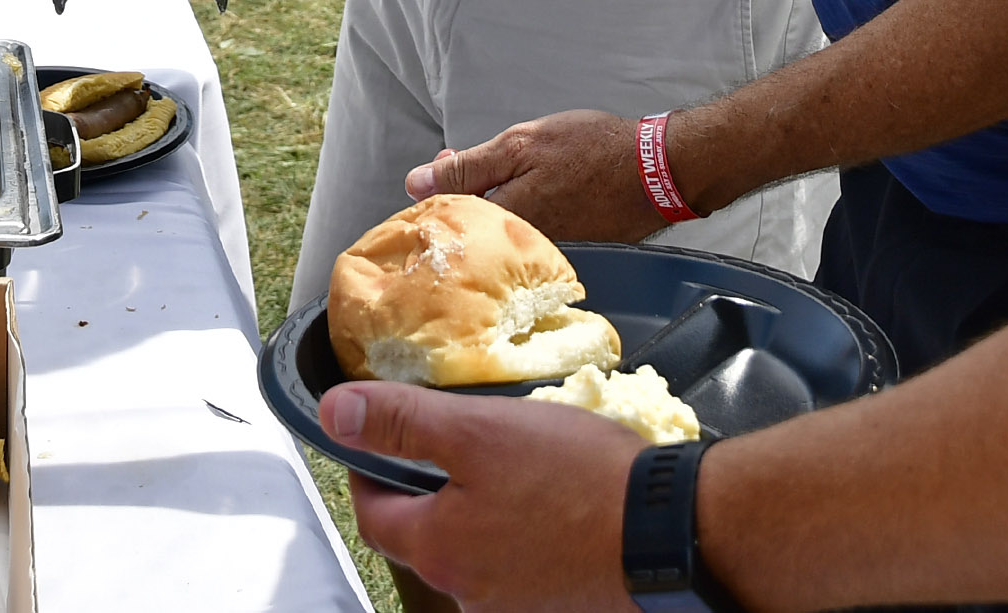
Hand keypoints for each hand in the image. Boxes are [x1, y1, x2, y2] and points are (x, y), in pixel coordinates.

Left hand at [324, 384, 641, 610]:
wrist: (672, 533)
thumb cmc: (581, 483)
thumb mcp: (479, 430)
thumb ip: (402, 423)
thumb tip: (335, 414)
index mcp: (439, 550)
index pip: (372, 515)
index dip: (367, 472)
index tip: (376, 443)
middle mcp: (472, 594)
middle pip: (425, 538)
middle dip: (429, 493)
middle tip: (454, 447)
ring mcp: (519, 607)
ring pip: (478, 554)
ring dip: (484, 516)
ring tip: (518, 470)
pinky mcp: (560, 607)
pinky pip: (525, 568)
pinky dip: (528, 537)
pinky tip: (557, 505)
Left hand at [407, 110, 664, 243]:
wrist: (656, 170)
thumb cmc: (592, 150)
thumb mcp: (520, 144)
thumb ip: (468, 167)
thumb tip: (417, 182)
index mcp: (503, 221)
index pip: (450, 221)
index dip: (437, 195)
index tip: (439, 170)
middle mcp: (521, 248)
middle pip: (474, 231)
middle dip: (463, 197)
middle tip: (466, 162)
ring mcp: (548, 254)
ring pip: (503, 234)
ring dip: (493, 205)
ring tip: (503, 176)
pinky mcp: (571, 253)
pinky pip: (532, 238)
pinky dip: (524, 214)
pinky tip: (533, 192)